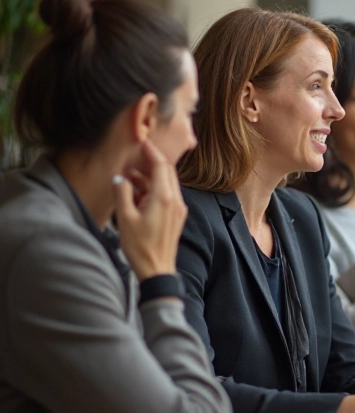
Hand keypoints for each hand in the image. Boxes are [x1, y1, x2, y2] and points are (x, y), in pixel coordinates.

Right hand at [114, 141, 187, 279]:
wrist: (157, 269)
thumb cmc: (140, 246)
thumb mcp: (125, 218)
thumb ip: (122, 193)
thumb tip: (119, 178)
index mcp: (164, 197)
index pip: (161, 166)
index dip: (152, 152)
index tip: (143, 143)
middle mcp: (175, 201)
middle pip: (166, 172)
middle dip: (151, 163)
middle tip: (135, 157)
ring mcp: (178, 209)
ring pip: (166, 184)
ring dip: (149, 178)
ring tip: (128, 178)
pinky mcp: (176, 216)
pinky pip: (166, 195)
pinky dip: (153, 190)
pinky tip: (137, 194)